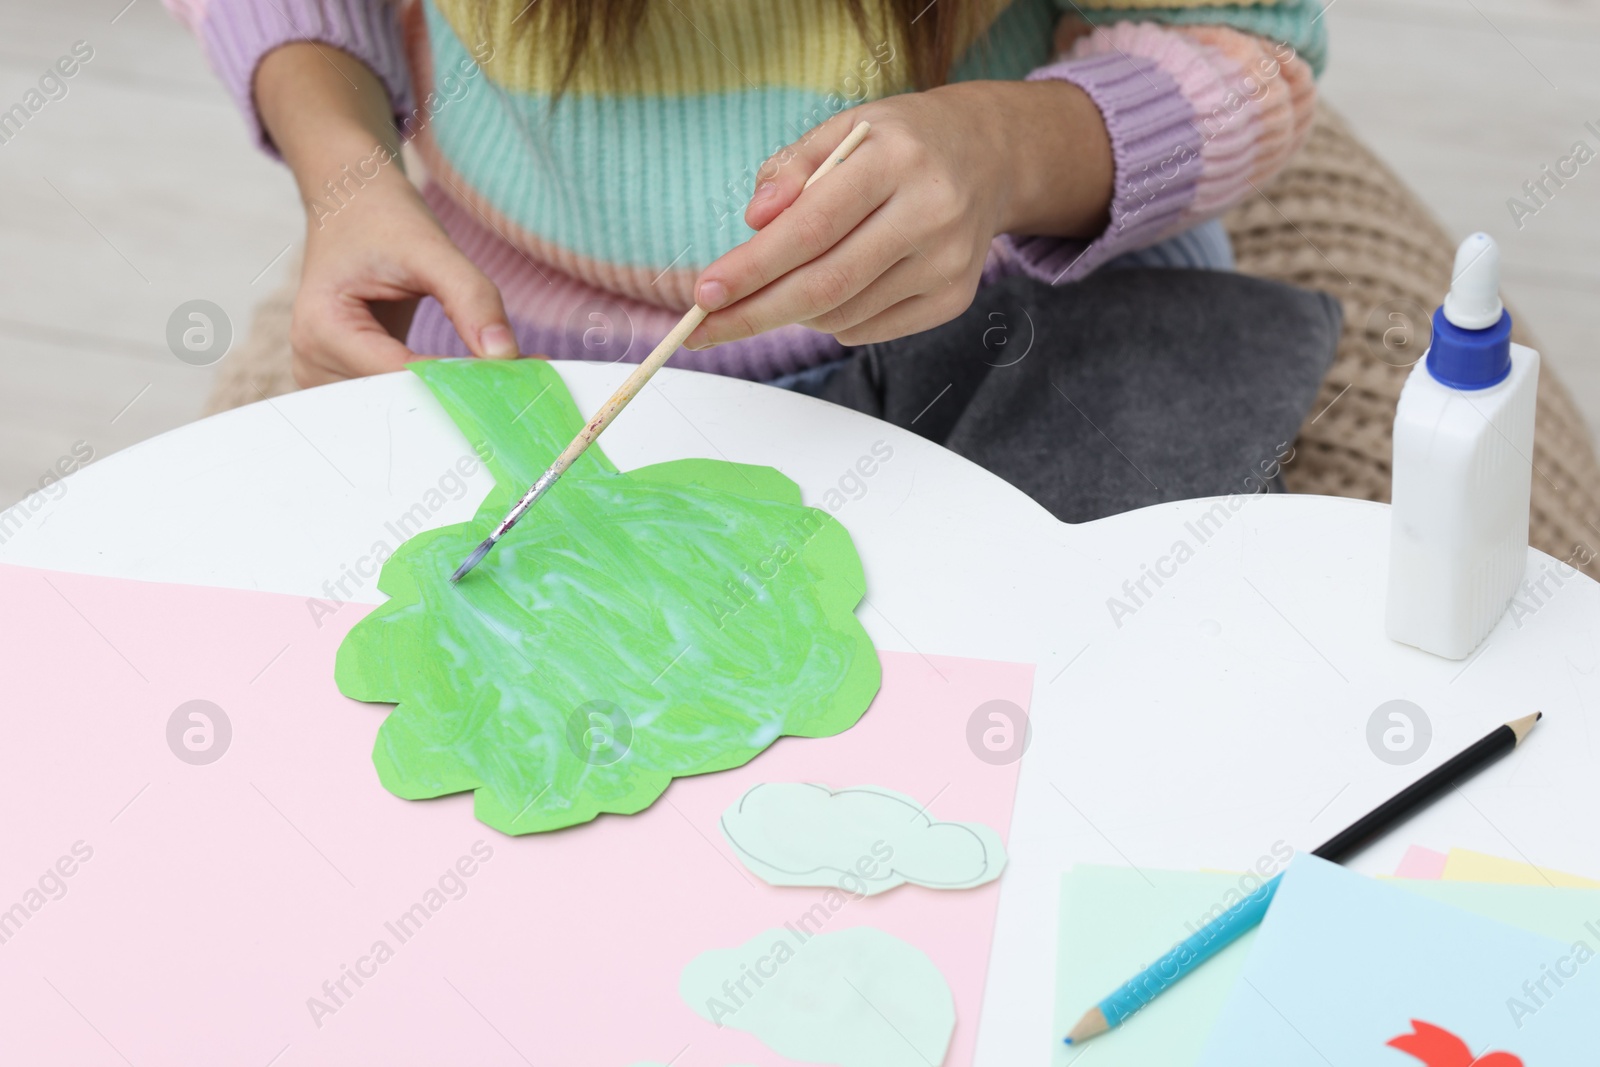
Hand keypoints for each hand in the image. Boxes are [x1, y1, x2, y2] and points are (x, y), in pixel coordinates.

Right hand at [294, 172, 515, 386]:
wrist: (351, 203)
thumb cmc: (381, 218)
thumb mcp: (429, 248)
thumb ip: (471, 298)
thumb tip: (505, 354)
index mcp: (322, 328)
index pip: (400, 376)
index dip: (459, 382)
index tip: (515, 381)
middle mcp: (315, 361)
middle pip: (396, 399)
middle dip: (458, 393)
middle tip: (521, 382)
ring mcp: (328, 376)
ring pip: (400, 405)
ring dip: (452, 396)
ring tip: (503, 377)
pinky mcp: (350, 379)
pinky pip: (398, 397)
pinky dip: (439, 389)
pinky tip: (476, 377)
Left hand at [686, 79, 1112, 349]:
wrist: (988, 157)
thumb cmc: (899, 144)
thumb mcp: (844, 129)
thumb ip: (792, 168)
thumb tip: (754, 222)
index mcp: (897, 159)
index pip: (813, 226)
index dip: (753, 266)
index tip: (705, 293)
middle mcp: (931, 212)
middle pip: (826, 284)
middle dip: (755, 312)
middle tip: (702, 328)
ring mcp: (948, 261)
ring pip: (842, 313)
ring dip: (793, 311)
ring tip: (779, 286)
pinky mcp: (955, 298)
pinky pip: (867, 330)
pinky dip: (831, 320)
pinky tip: (832, 290)